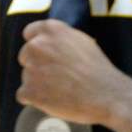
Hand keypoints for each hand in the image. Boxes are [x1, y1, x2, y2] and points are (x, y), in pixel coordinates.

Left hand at [16, 20, 131, 125]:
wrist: (107, 95)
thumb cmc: (98, 70)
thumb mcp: (82, 42)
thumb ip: (60, 39)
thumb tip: (48, 42)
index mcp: (51, 30)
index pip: (30, 33)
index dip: (38, 45)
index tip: (44, 55)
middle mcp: (37, 46)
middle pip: (26, 56)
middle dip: (37, 65)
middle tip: (57, 76)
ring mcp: (31, 68)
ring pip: (26, 76)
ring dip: (38, 83)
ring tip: (60, 90)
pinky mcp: (29, 91)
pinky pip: (23, 95)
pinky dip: (34, 99)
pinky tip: (52, 100)